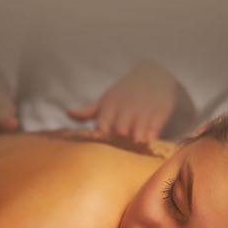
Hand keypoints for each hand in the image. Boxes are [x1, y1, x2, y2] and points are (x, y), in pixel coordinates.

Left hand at [66, 60, 180, 143]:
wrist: (154, 75)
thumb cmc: (125, 92)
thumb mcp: (107, 99)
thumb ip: (88, 110)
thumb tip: (68, 113)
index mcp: (110, 105)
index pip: (101, 128)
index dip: (102, 139)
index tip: (103, 148)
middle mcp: (125, 108)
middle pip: (119, 133)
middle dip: (120, 143)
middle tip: (121, 152)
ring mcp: (143, 110)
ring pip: (137, 134)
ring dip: (136, 142)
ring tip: (136, 147)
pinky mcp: (159, 112)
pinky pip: (154, 130)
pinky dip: (151, 137)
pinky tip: (150, 139)